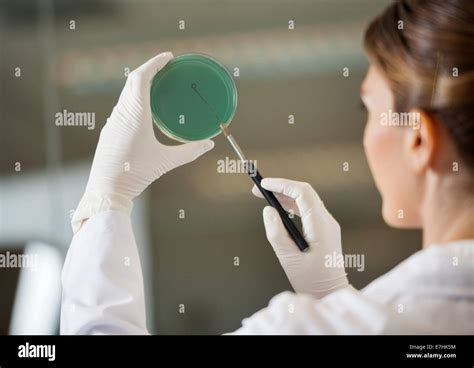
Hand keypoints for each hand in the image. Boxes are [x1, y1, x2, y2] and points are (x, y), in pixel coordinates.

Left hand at [72, 51, 213, 232]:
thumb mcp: (165, 162)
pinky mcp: (110, 131)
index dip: (155, 63)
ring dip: (140, 84)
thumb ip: (189, 151)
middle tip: (166, 66)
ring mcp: (113, 122)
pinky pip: (123, 106)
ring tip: (158, 84)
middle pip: (132, 81)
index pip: (142, 78)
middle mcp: (121, 113)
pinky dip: (134, 98)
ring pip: (126, 93)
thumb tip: (209, 144)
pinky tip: (144, 110)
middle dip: (149, 69)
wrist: (106, 190)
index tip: (169, 57)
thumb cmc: (135, 174)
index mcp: (135, 114)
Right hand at [252, 178, 347, 297]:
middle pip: (305, 193)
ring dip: (286, 195)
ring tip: (265, 196)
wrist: (330, 293)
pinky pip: (308, 209)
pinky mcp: (324, 230)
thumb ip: (276, 233)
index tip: (263, 184)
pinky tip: (279, 208)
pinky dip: (292, 205)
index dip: (282, 185)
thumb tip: (268, 211)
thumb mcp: (288, 259)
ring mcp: (327, 225)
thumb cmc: (311, 281)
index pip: (302, 193)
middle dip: (281, 187)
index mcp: (320, 226)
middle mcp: (327, 221)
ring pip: (306, 200)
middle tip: (259, 189)